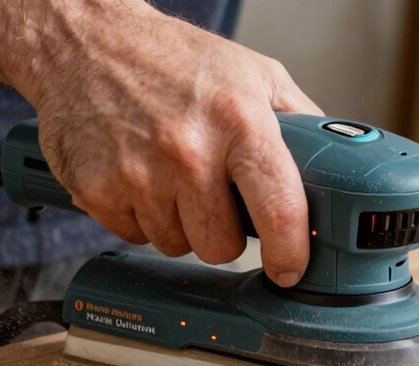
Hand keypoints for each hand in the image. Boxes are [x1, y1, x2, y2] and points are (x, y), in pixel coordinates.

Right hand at [21, 2, 321, 286]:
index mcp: (239, 121)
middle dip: (222, 230)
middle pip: (221, 247)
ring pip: (176, 245)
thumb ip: (298, 125)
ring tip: (170, 174)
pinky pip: (133, 236)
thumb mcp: (254, 74)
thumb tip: (333, 173)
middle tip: (212, 194)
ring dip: (178, 222)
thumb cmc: (173, 59)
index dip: (290, 253)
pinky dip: (139, 215)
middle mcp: (188, 150)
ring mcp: (138, 174)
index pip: (280, 210)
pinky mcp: (96, 190)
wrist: (86, 42)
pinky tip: (137, 175)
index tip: (290, 269)